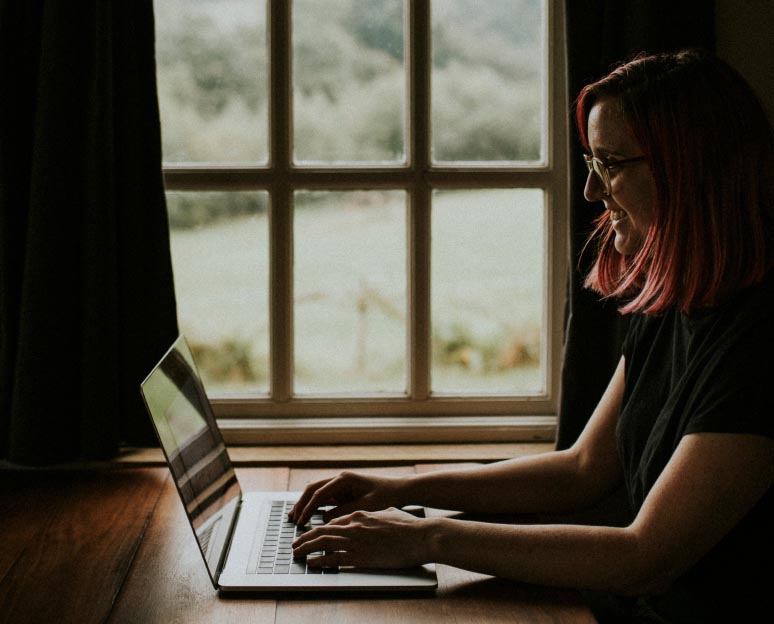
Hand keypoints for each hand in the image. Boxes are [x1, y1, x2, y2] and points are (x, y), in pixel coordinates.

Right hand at [288, 471, 404, 526]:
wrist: (400, 490)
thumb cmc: (386, 496)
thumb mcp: (366, 506)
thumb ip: (344, 512)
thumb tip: (324, 518)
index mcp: (344, 479)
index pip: (319, 493)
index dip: (308, 508)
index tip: (300, 522)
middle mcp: (340, 479)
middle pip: (313, 489)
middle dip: (301, 504)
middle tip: (292, 519)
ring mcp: (342, 485)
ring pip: (317, 493)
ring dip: (306, 504)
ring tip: (295, 518)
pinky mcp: (345, 492)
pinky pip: (325, 498)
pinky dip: (315, 506)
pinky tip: (309, 516)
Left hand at [291, 508, 431, 568]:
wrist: (420, 537)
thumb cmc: (410, 527)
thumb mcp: (390, 514)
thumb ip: (379, 515)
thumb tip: (378, 515)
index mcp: (361, 515)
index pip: (334, 521)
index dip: (320, 528)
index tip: (313, 534)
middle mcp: (354, 526)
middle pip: (322, 530)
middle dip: (306, 537)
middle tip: (296, 543)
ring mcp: (356, 541)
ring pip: (322, 542)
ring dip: (306, 548)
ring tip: (296, 553)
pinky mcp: (360, 557)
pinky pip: (332, 558)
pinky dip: (318, 560)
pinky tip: (311, 563)